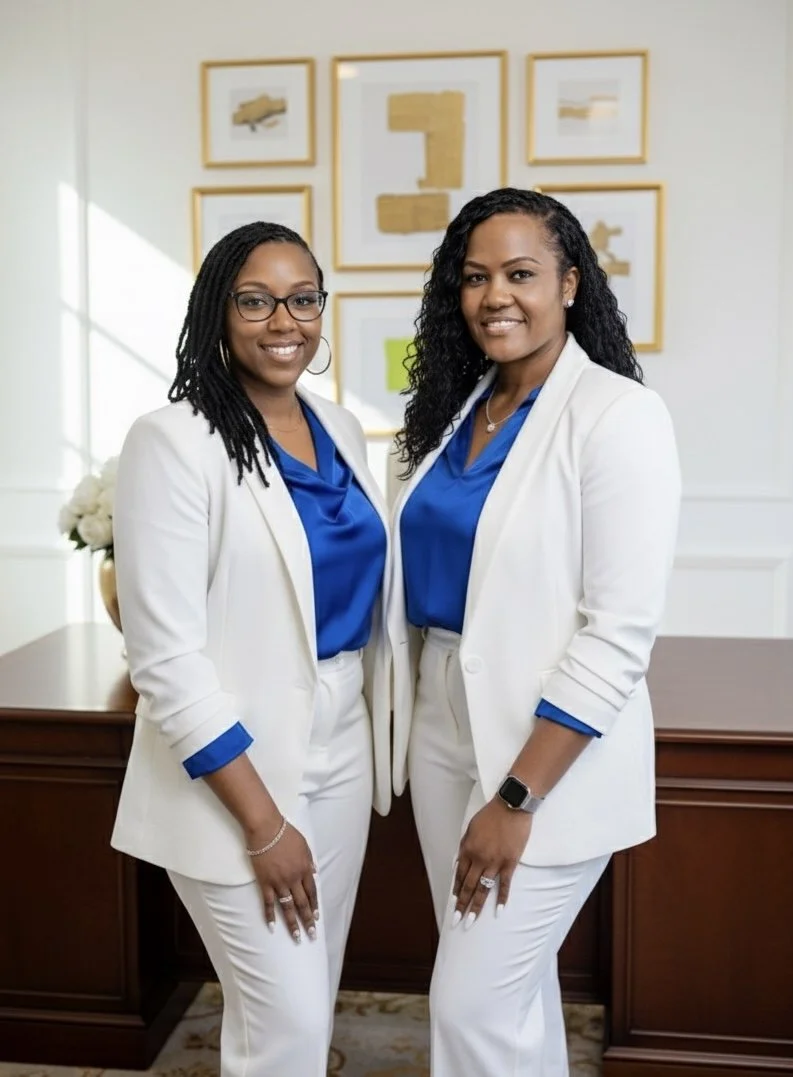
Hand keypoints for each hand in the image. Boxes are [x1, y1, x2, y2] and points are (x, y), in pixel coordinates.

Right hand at [248, 820, 317, 941]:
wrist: (266, 828)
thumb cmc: (285, 833)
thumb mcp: (304, 844)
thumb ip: (310, 859)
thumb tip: (315, 872)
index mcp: (305, 868)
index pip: (312, 892)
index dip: (314, 906)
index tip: (316, 918)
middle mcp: (294, 878)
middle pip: (302, 903)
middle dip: (308, 920)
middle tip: (312, 935)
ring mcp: (279, 882)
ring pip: (287, 907)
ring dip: (292, 923)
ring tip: (296, 937)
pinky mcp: (264, 882)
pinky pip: (268, 902)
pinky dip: (270, 915)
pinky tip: (272, 927)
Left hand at [453, 798, 531, 925]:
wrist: (511, 806)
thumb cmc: (490, 815)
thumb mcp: (470, 828)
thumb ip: (464, 846)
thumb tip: (458, 862)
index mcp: (467, 849)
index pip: (459, 875)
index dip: (456, 890)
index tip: (454, 904)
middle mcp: (479, 859)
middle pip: (468, 886)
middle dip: (462, 905)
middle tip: (457, 922)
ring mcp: (495, 862)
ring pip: (483, 889)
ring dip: (476, 906)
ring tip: (471, 922)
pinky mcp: (510, 863)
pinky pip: (504, 884)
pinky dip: (501, 898)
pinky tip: (498, 911)